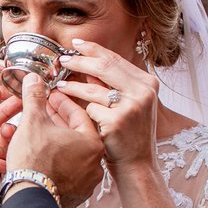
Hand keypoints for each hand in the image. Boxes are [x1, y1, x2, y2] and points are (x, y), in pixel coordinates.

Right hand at [0, 73, 103, 207]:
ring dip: (55, 144)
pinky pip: (66, 172)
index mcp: (92, 142)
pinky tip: (41, 157)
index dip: (62, 103)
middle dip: (57, 123)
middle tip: (44, 113)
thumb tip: (34, 80)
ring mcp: (87, 182)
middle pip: (76, 135)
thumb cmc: (34, 160)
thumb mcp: (32, 121)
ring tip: (39, 135)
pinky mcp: (76, 196)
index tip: (51, 97)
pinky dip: (55, 163)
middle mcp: (95, 163)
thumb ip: (35, 98)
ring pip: (70, 155)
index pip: (79, 115)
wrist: (29, 196)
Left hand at [0, 86, 22, 207]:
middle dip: (8, 128)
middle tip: (17, 115)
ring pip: (5, 158)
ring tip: (7, 134)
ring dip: (7, 145)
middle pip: (0, 142)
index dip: (1, 113)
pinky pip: (5, 178)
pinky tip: (1, 160)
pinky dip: (5, 167)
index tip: (15, 99)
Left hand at [55, 39, 158, 173]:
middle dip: (79, 61)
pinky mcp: (117, 121)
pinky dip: (81, 111)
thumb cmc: (129, 133)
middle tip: (62, 60)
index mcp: (147, 83)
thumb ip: (115, 84)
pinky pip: (90, 109)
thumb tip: (90, 64)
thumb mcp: (129, 104)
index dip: (93, 49)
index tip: (75, 43)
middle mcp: (143, 91)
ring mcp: (131, 106)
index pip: (116, 59)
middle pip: (104, 67)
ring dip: (72, 87)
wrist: (137, 164)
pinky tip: (74, 115)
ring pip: (92, 88)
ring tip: (59, 86)